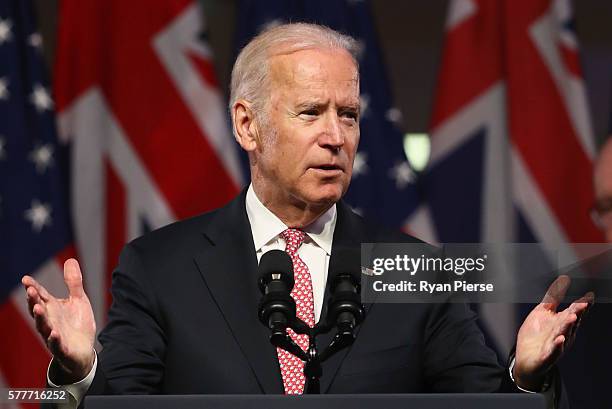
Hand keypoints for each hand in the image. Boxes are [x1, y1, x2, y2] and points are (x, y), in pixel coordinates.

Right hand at [22, 258, 95, 382]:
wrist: (83, 351)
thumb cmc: (77, 324)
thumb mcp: (78, 300)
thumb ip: (73, 282)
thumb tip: (70, 259)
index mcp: (52, 308)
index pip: (40, 296)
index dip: (33, 288)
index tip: (26, 279)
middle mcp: (49, 321)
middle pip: (38, 310)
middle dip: (33, 301)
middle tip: (30, 291)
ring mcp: (54, 335)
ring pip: (44, 327)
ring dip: (40, 318)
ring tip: (38, 307)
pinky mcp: (62, 349)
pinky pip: (56, 345)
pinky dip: (54, 339)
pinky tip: (54, 333)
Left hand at [514, 275, 592, 389]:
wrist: (526, 359)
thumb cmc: (536, 334)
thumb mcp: (542, 311)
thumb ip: (553, 297)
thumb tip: (564, 279)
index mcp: (562, 323)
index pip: (574, 312)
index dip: (581, 305)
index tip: (589, 296)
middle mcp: (563, 334)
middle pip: (571, 322)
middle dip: (577, 313)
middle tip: (583, 304)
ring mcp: (556, 346)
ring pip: (564, 335)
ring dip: (568, 327)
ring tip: (572, 317)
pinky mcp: (547, 356)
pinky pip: (553, 352)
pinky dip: (557, 346)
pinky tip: (560, 339)